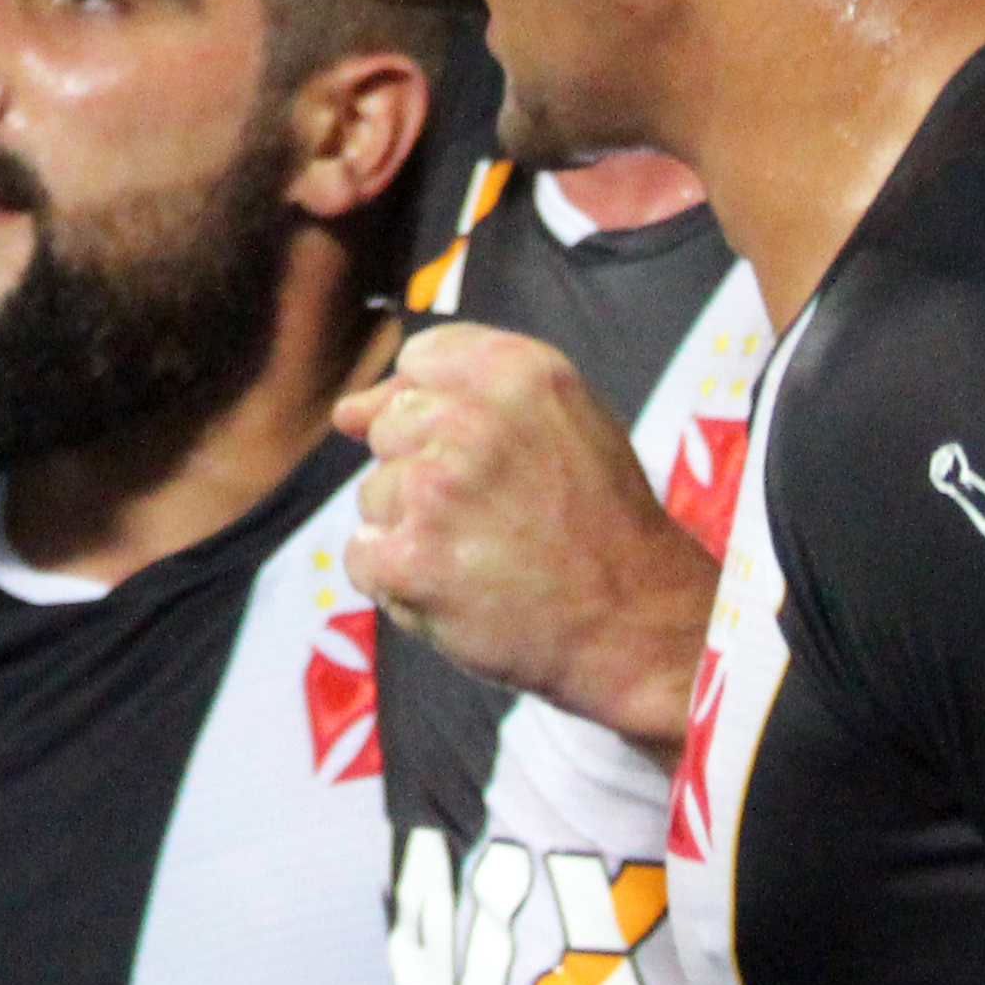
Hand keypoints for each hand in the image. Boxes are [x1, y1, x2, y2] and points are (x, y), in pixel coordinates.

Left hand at [339, 322, 717, 753]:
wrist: (638, 625)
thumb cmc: (599, 522)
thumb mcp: (562, 423)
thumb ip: (459, 395)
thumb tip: (347, 412)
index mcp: (516, 370)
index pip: (421, 360)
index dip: (439, 409)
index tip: (477, 451)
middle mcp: (472, 418)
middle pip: (389, 428)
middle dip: (425, 473)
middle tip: (496, 515)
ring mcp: (437, 489)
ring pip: (373, 495)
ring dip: (413, 530)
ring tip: (485, 555)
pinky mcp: (411, 558)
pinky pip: (362, 556)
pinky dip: (398, 582)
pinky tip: (457, 589)